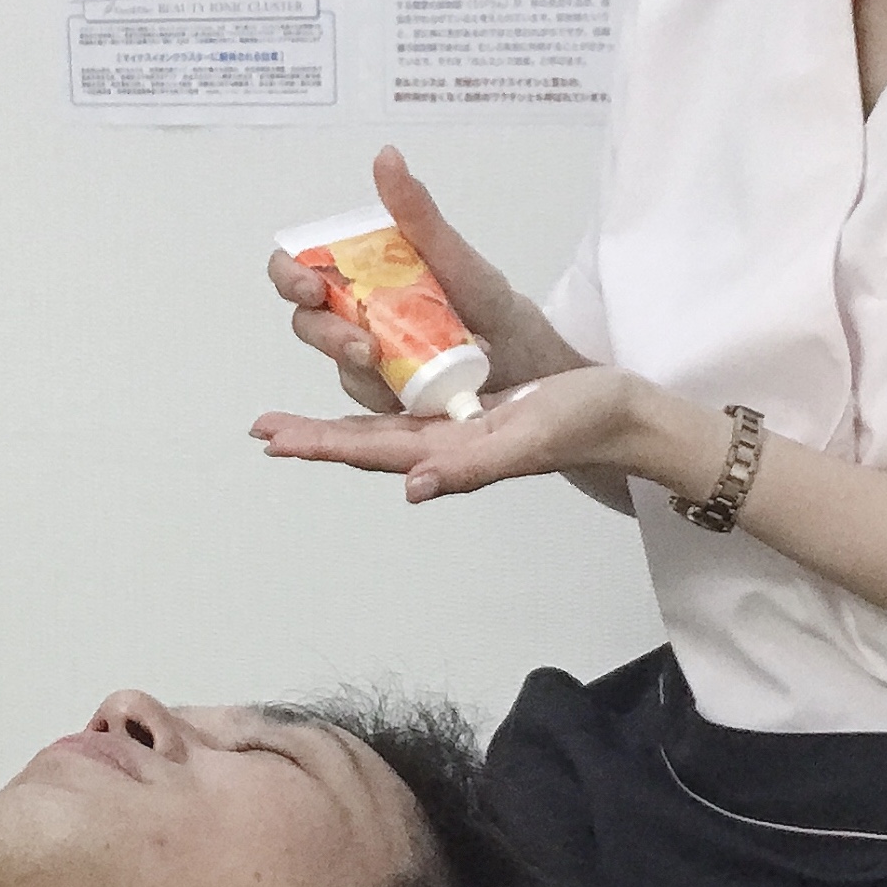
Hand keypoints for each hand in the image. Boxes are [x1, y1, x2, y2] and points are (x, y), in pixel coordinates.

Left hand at [252, 365, 681, 503]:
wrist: (624, 417)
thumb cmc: (583, 423)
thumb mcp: (528, 439)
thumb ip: (472, 468)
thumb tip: (411, 488)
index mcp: (450, 453)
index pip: (370, 451)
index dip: (320, 444)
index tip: (273, 439)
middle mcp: (445, 447)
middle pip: (364, 444)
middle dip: (313, 437)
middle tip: (262, 428)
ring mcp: (458, 432)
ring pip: (382, 431)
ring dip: (335, 428)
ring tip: (292, 423)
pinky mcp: (474, 414)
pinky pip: (413, 410)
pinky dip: (377, 408)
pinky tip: (364, 398)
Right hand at [264, 147, 584, 413]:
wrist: (519, 352)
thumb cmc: (482, 296)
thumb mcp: (450, 251)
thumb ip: (415, 210)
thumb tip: (387, 154)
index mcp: (357, 271)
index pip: (296, 267)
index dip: (288, 274)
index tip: (310, 284)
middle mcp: (350, 312)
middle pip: (307, 321)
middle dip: (326, 334)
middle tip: (362, 344)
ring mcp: (362, 355)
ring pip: (334, 363)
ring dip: (357, 365)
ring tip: (397, 364)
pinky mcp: (381, 394)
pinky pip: (366, 396)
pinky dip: (387, 391)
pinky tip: (418, 385)